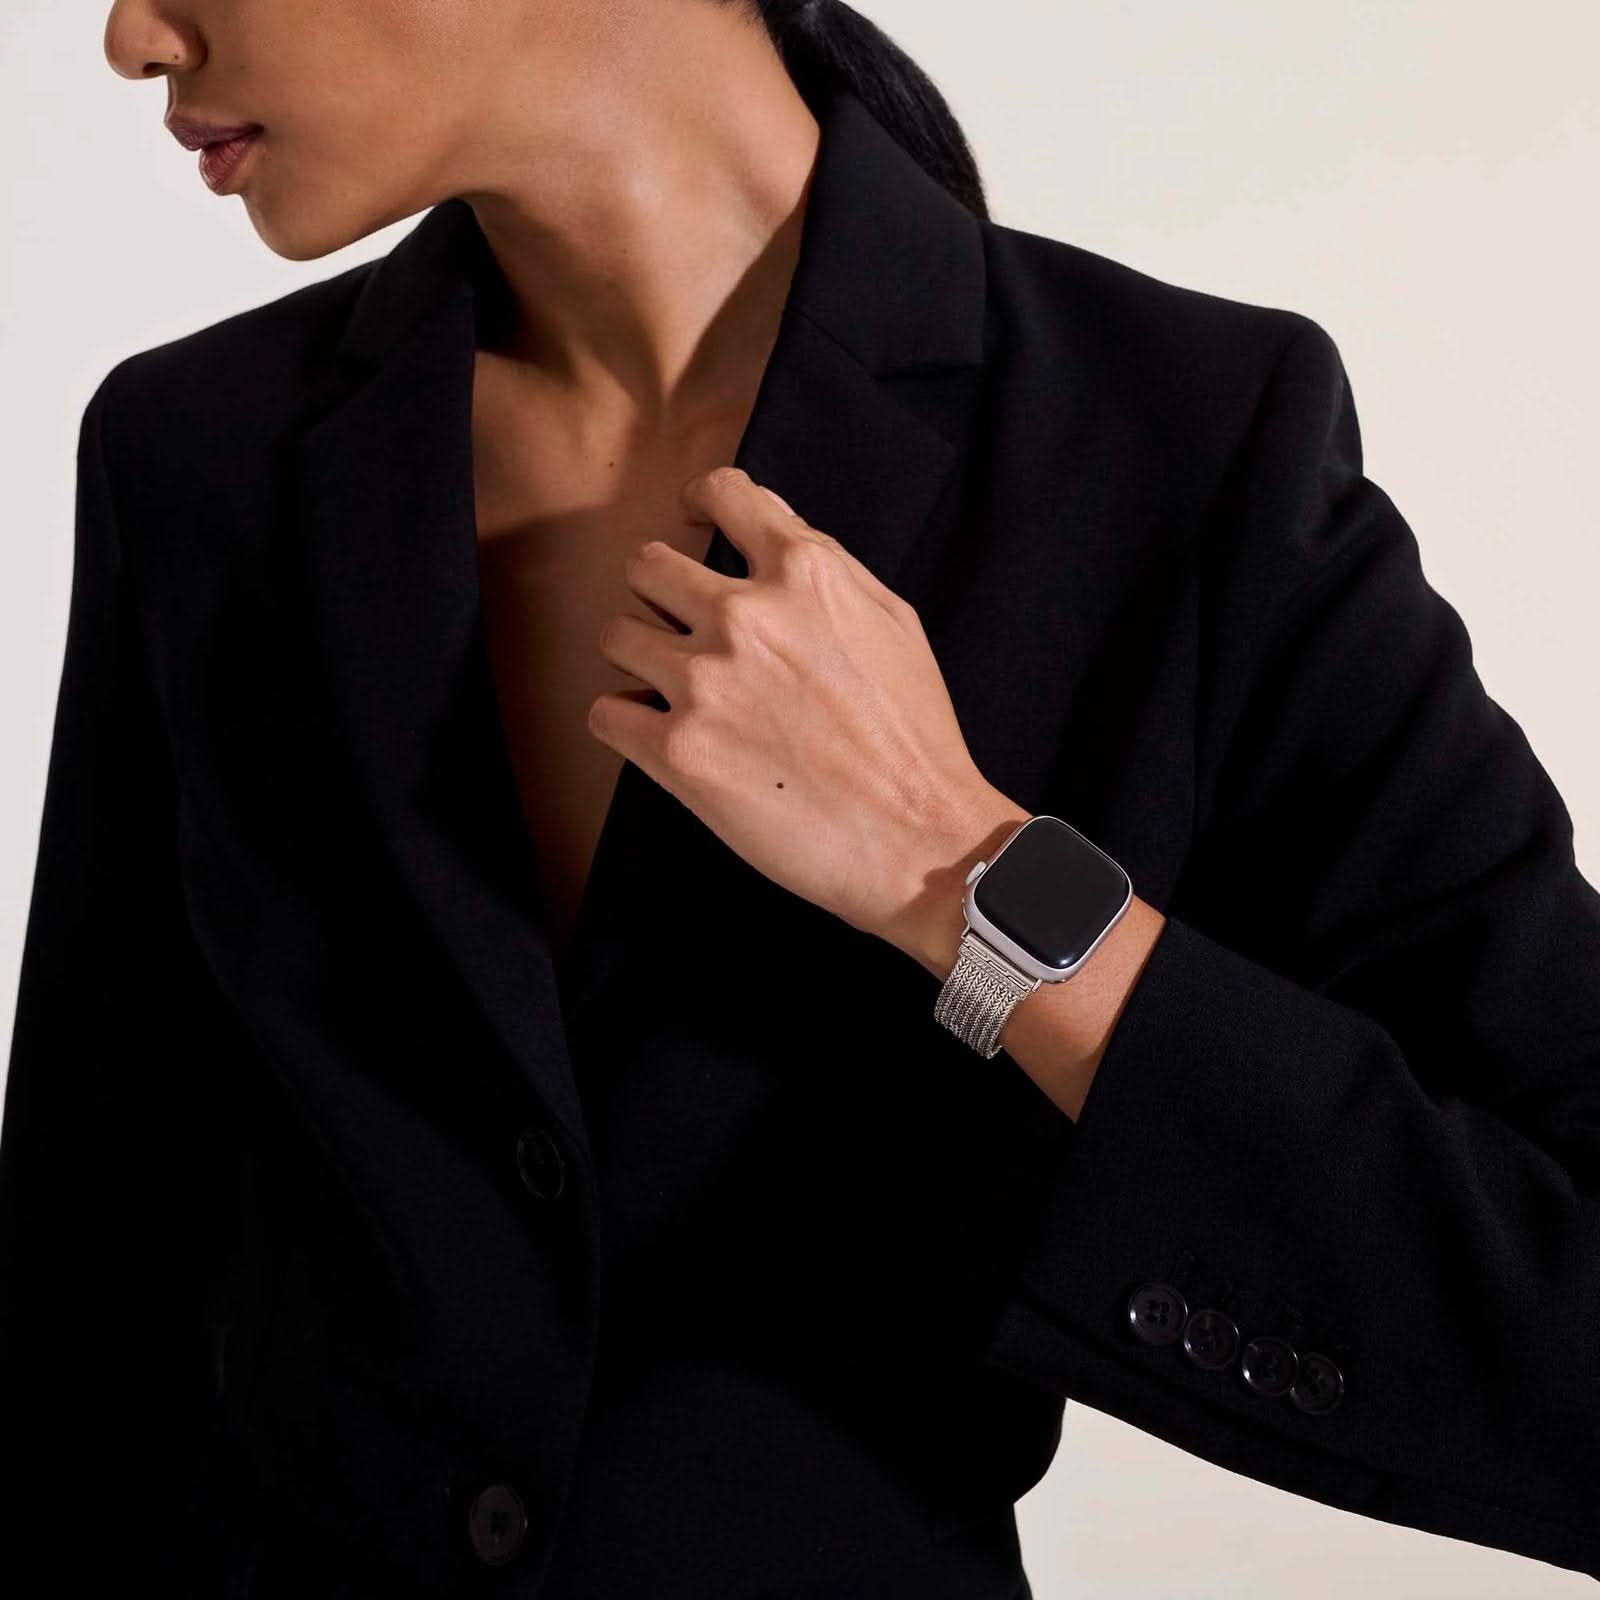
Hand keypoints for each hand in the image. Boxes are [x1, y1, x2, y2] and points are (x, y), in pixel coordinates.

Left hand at [586, 465, 1015, 955]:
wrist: (917, 838)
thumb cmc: (915, 737)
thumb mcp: (892, 623)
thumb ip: (828, 569)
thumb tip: (772, 530)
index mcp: (804, 574)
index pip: (724, 494)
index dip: (701, 503)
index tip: (693, 521)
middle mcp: (745, 617)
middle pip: (646, 566)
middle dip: (661, 593)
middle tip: (683, 627)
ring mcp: (703, 683)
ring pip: (615, 634)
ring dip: (638, 657)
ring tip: (673, 687)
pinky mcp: (676, 752)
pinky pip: (605, 712)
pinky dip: (625, 721)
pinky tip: (658, 733)